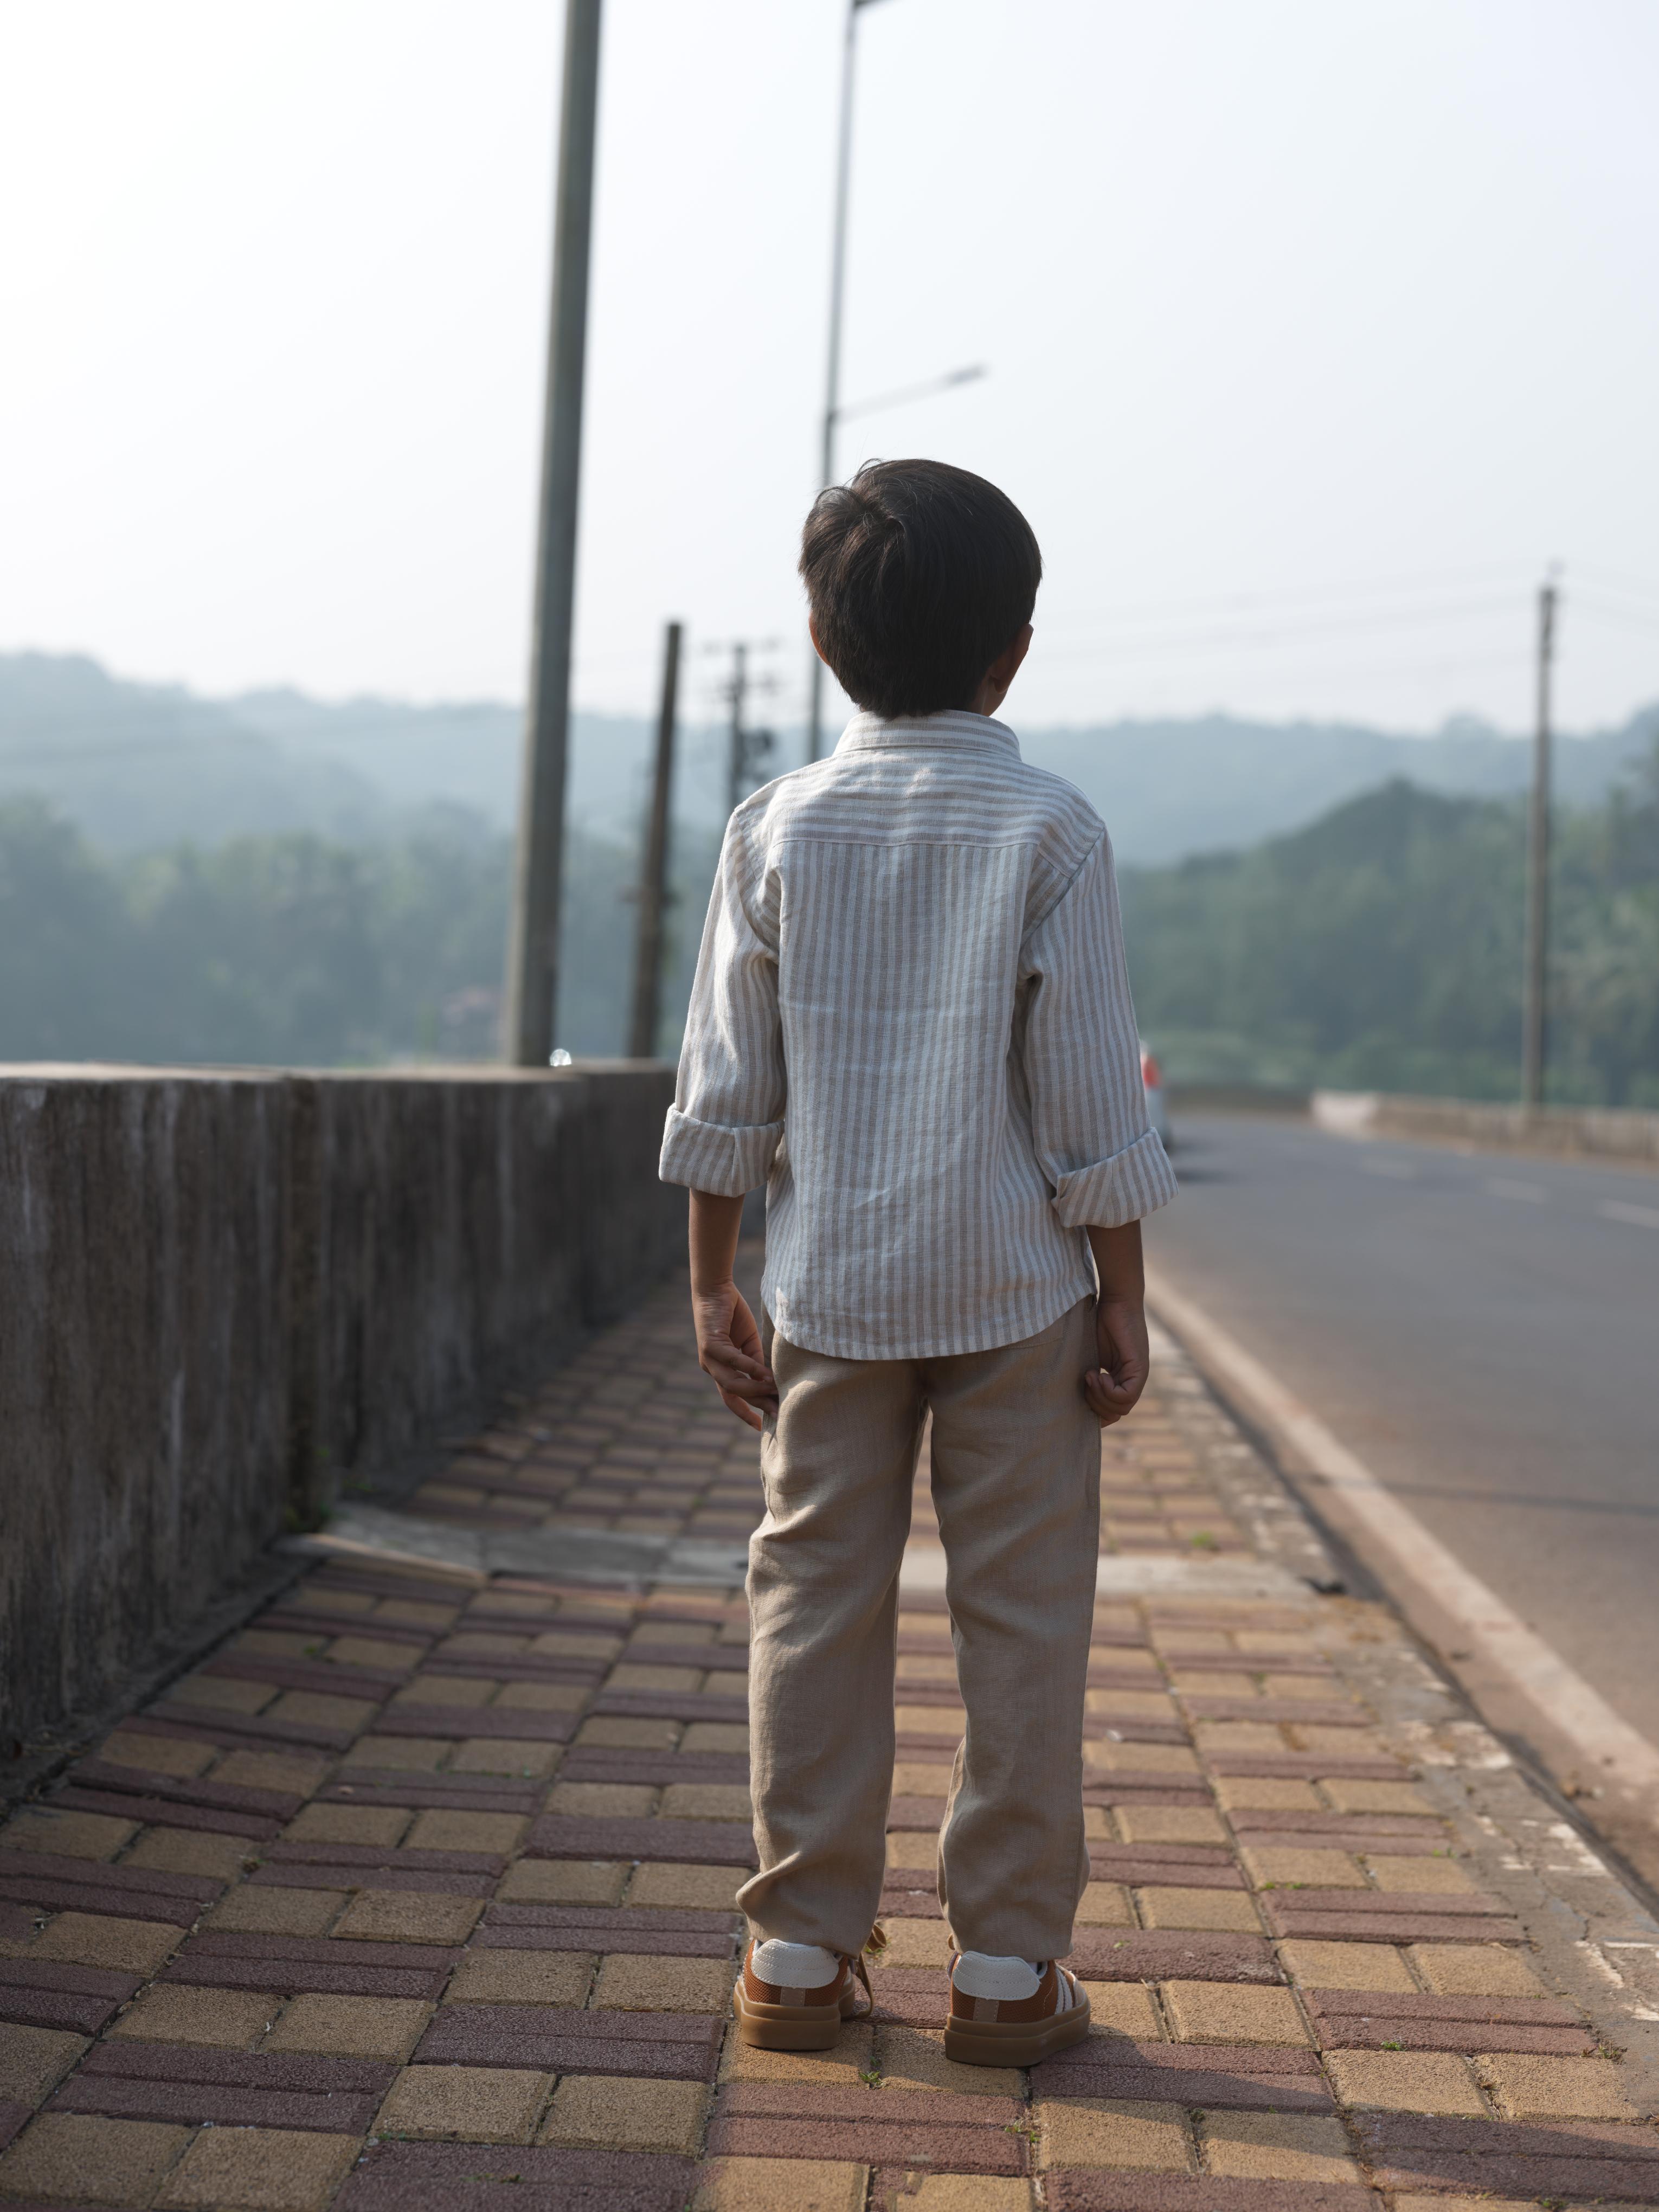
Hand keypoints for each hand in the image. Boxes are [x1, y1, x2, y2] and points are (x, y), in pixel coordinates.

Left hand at [693, 1279, 777, 1430]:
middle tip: (778, 1411)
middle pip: (734, 1395)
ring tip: (775, 1389)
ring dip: (754, 1388)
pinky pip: (731, 1360)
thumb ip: (756, 1362)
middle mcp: (711, 1368)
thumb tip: (770, 1382)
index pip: (731, 1398)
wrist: (715, 1290)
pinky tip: (763, 1372)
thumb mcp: (748, 1343)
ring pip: (731, 1383)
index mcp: (720, 1369)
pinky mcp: (709, 1345)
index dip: (745, 1413)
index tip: (761, 1427)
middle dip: (756, 1404)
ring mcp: (708, 1358)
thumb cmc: (732, 1315)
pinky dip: (749, 1368)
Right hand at [1084, 1297, 1148, 1426]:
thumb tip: (1074, 1398)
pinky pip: (1127, 1396)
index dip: (1094, 1411)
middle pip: (1116, 1413)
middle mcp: (1132, 1381)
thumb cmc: (1099, 1322)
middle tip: (1084, 1382)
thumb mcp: (1090, 1355)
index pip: (1111, 1411)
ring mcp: (1138, 1376)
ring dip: (1100, 1397)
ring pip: (1122, 1408)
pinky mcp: (1140, 1368)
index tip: (1079, 1392)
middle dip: (1094, 1405)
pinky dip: (1108, 1391)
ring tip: (1089, 1375)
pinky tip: (1098, 1374)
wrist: (1115, 1300)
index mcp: (1121, 1380)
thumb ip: (1088, 1376)